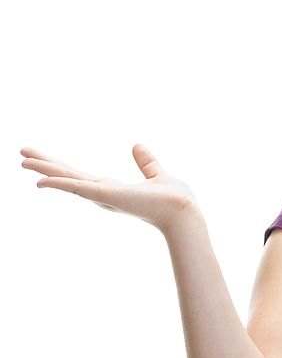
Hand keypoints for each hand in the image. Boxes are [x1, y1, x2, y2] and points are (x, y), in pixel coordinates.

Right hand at [21, 144, 200, 234]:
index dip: (61, 168)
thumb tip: (137, 145)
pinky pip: (79, 188)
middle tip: (22, 155)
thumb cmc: (174, 200)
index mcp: (112, 189)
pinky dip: (60, 184)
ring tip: (22, 161)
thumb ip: (146, 162)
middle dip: (45, 166)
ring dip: (45, 170)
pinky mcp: (108, 196)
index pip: (80, 176)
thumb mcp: (156, 174)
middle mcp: (104, 194)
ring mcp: (104, 196)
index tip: (43, 159)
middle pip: (68, 177)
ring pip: (68, 180)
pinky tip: (42, 180)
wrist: (183, 212)